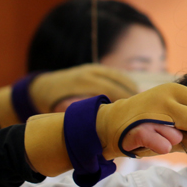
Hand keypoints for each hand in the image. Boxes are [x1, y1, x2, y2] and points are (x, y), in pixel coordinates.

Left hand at [0, 64, 137, 126]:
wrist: (40, 87)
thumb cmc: (51, 103)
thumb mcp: (60, 108)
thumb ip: (78, 111)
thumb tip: (98, 118)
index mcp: (83, 82)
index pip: (111, 90)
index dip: (125, 101)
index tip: (136, 113)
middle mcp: (90, 72)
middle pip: (118, 82)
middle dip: (133, 95)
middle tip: (146, 109)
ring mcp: (93, 68)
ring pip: (120, 76)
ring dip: (132, 88)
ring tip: (145, 101)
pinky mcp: (95, 68)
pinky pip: (116, 74)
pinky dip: (126, 82)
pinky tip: (134, 92)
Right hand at [97, 83, 186, 157]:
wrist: (109, 124)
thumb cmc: (149, 124)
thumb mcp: (176, 123)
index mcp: (177, 93)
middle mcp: (166, 98)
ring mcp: (151, 112)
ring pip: (182, 132)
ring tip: (174, 139)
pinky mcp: (137, 128)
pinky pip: (159, 141)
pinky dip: (163, 145)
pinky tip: (162, 145)